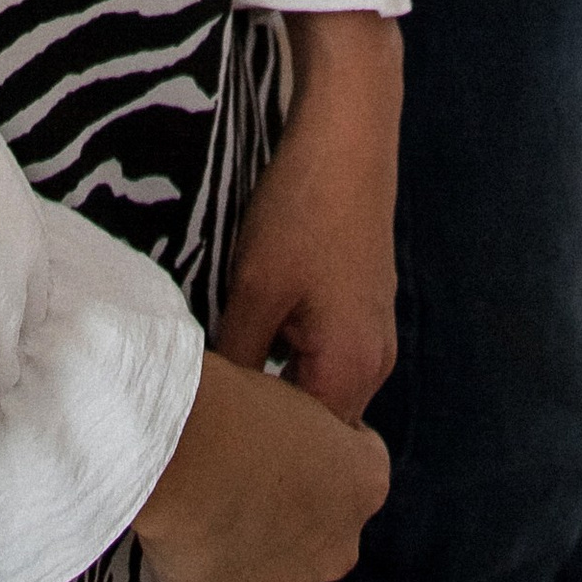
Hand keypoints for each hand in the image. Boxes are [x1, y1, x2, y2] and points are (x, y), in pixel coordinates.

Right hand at [133, 352, 387, 581]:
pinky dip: (210, 566)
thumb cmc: (235, 405)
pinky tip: (189, 529)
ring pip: (276, 564)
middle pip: (322, 526)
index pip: (358, 464)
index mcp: (365, 484)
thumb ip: (313, 428)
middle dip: (293, 506)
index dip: (320, 445)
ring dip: (255, 540)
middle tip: (246, 471)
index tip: (285, 434)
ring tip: (211, 497)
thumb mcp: (297, 392)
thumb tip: (292, 434)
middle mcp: (339, 547)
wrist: (179, 450)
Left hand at [214, 14, 399, 422]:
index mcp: (352, 371)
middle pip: (314, 422)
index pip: (300, 449)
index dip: (252, 451)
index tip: (205, 444)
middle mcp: (376, 364)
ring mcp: (375, 334)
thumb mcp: (253, 289)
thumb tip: (207, 410)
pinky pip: (327, 356)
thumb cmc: (301, 210)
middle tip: (210, 418)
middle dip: (265, 423)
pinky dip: (291, 358)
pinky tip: (252, 339)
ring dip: (277, 386)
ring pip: (317, 386)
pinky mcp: (366, 307)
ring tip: (226, 381)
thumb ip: (236, 360)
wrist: (348, 131)